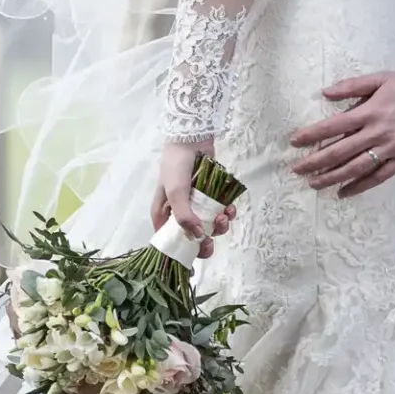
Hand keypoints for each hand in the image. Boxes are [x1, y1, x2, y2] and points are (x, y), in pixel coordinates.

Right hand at [150, 140, 235, 258]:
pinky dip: (227, 213)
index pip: (169, 240)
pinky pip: (221, 211)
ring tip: (224, 215)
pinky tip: (230, 207)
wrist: (192, 138)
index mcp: (165, 213)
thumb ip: (184, 217)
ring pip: (210, 225)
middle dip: (205, 240)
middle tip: (212, 239)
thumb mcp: (175, 192)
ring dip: (219, 225)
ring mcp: (198, 204)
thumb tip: (198, 238)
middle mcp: (180, 211)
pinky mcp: (212, 196)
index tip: (195, 255)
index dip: (181, 250)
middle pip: (193, 237)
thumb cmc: (176, 166)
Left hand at [289, 71, 394, 197]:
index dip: (312, 135)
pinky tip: (345, 193)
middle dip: (315, 162)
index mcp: (368, 112)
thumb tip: (325, 92)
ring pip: (355, 168)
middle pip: (339, 152)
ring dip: (332, 178)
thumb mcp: (381, 78)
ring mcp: (388, 150)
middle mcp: (374, 134)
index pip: (332, 126)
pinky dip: (360, 186)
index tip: (295, 142)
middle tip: (297, 170)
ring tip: (315, 185)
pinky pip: (378, 177)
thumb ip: (352, 86)